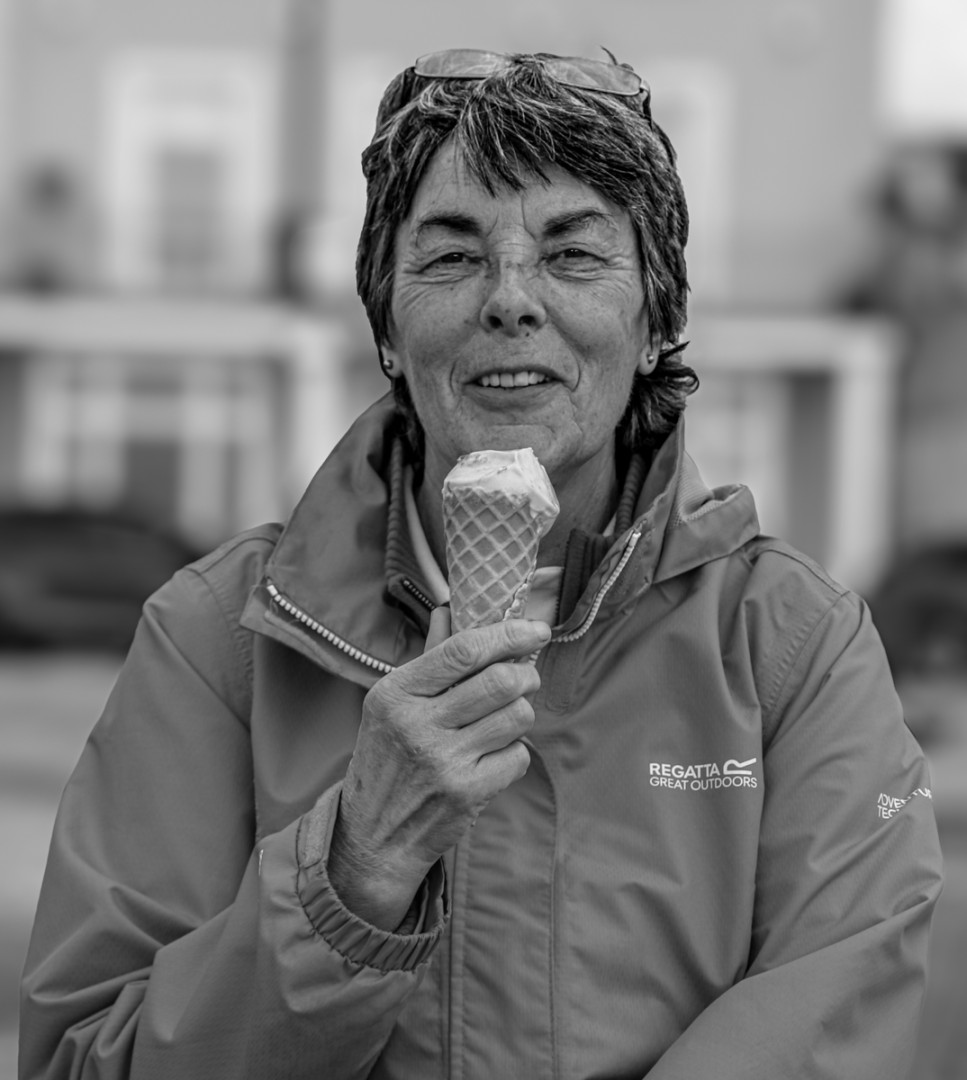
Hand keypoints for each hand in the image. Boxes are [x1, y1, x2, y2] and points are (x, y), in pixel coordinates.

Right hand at [328, 609, 549, 929]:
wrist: (373, 836)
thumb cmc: (387, 761)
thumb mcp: (391, 705)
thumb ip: (428, 659)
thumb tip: (448, 609)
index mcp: (396, 692)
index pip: (465, 649)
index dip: (509, 634)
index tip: (535, 630)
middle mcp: (417, 724)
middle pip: (501, 680)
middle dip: (526, 675)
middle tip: (525, 678)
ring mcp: (443, 761)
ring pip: (517, 716)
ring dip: (520, 714)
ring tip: (502, 721)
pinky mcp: (467, 793)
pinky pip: (518, 755)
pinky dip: (514, 752)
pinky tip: (492, 756)